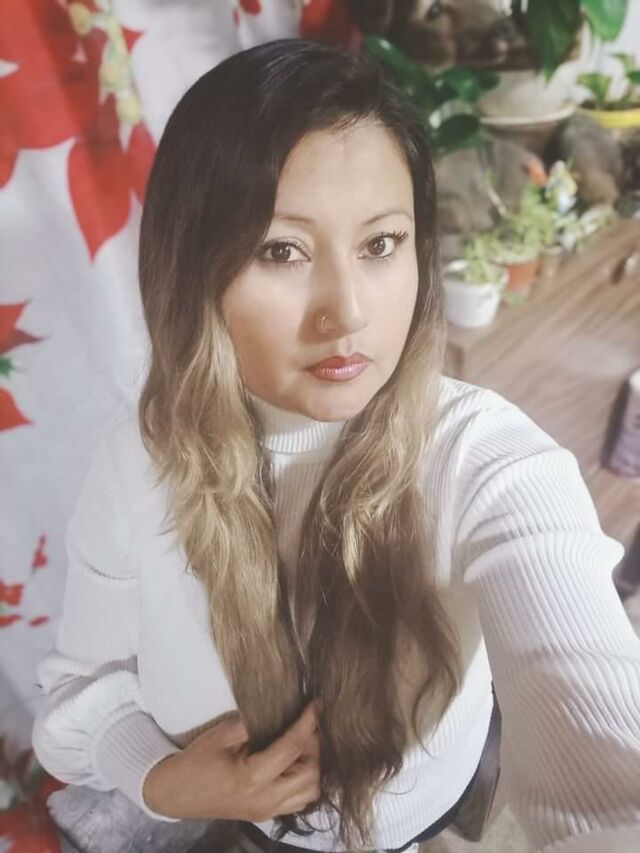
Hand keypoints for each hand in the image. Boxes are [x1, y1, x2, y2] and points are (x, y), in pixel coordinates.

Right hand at [142, 699, 321, 820]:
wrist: (175, 793)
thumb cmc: (196, 761)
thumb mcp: (222, 734)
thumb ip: (253, 723)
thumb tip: (282, 710)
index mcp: (252, 778)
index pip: (292, 747)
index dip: (308, 723)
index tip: (317, 704)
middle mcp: (265, 799)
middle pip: (311, 775)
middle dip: (314, 746)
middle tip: (305, 724)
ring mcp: (267, 811)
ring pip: (310, 792)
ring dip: (313, 765)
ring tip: (301, 743)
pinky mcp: (266, 815)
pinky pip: (299, 800)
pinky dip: (306, 780)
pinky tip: (295, 762)